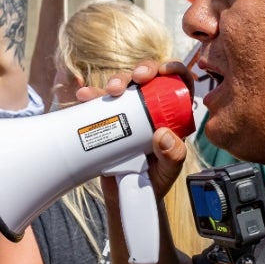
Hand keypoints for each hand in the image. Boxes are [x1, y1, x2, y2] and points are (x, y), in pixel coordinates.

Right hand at [79, 60, 192, 198]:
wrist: (127, 194)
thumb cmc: (154, 180)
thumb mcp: (169, 170)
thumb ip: (173, 156)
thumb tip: (163, 135)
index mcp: (172, 115)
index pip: (179, 84)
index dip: (174, 69)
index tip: (164, 70)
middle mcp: (151, 108)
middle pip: (149, 78)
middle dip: (142, 70)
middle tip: (137, 78)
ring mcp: (128, 112)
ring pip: (125, 85)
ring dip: (117, 80)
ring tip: (110, 90)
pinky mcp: (108, 119)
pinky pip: (99, 102)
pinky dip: (91, 95)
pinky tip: (85, 95)